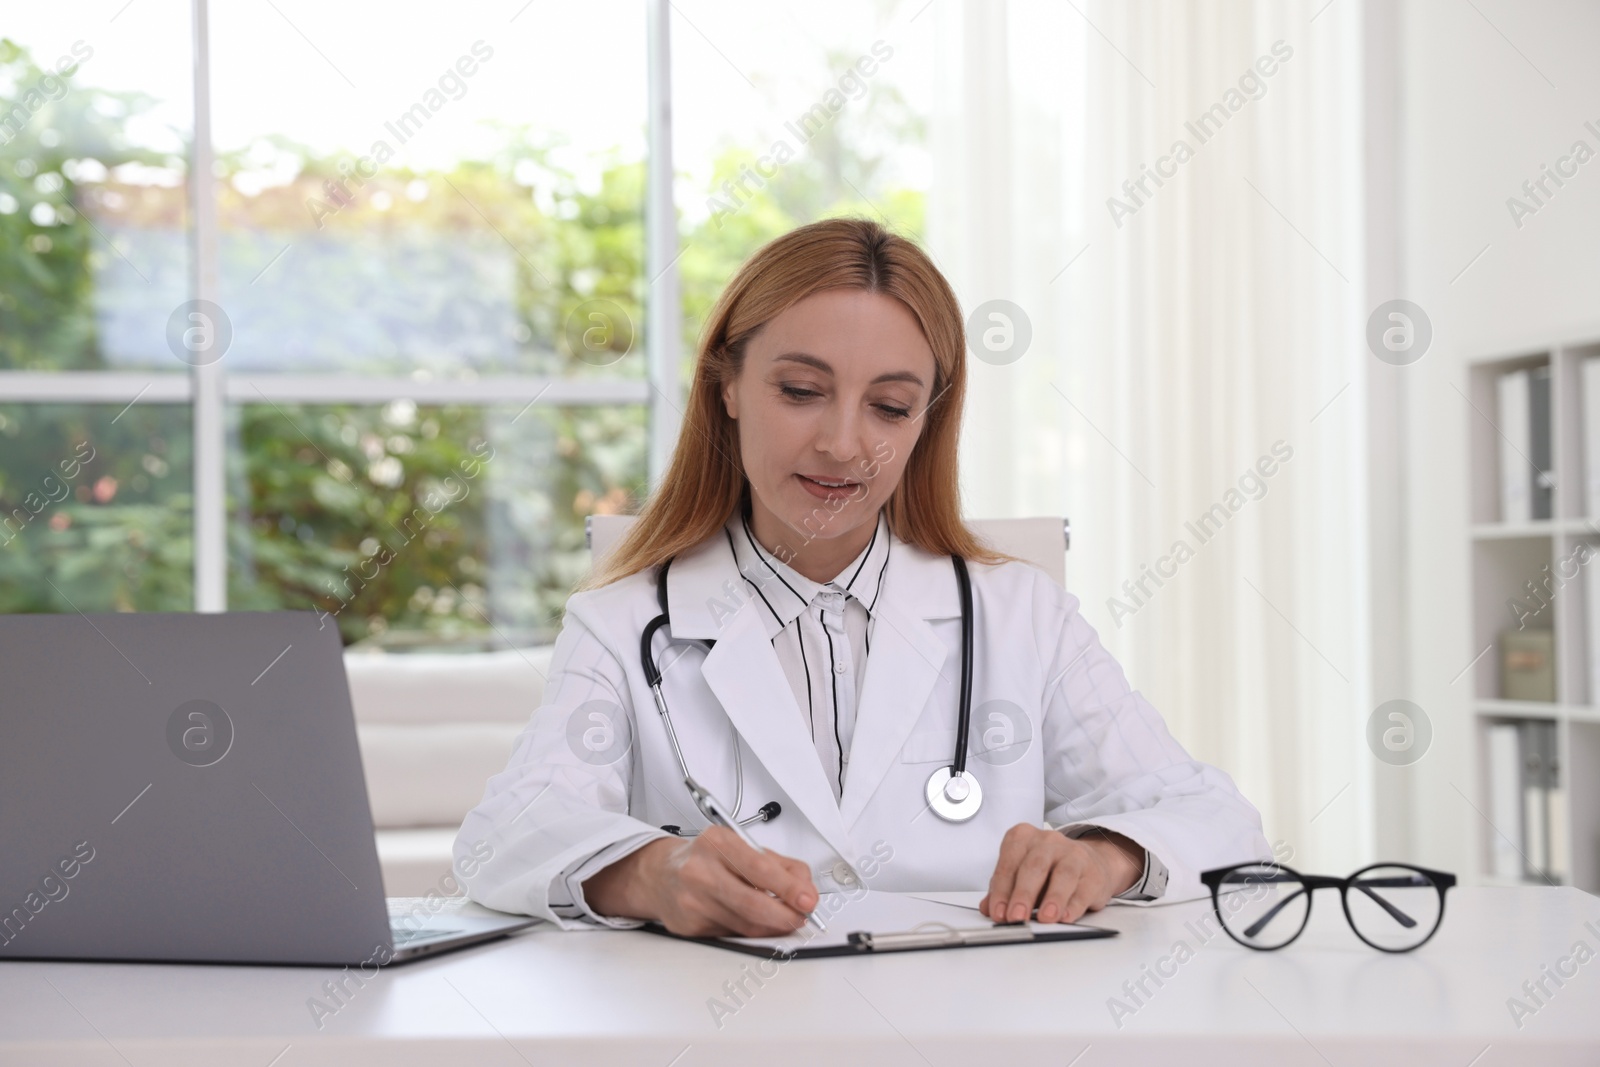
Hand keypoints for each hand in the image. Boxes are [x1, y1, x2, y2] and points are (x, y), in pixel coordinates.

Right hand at [581, 827, 818, 937]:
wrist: (660, 874)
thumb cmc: (705, 858)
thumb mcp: (740, 846)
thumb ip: (778, 864)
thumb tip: (806, 888)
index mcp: (716, 843)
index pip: (759, 868)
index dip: (788, 888)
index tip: (808, 899)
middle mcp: (700, 871)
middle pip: (752, 903)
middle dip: (785, 916)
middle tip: (801, 917)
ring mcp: (692, 902)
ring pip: (745, 925)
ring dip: (772, 926)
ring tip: (782, 918)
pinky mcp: (690, 927)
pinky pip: (732, 935)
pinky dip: (750, 931)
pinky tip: (750, 920)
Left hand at [980, 824, 1142, 923]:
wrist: (1089, 863)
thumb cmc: (1048, 869)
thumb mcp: (1020, 875)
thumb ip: (1003, 890)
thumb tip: (987, 908)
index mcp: (1023, 838)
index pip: (1009, 864)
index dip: (1001, 890)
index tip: (998, 912)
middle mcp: (1048, 841)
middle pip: (1034, 867)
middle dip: (1023, 894)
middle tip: (1016, 917)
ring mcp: (1073, 855)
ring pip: (1063, 875)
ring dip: (1053, 898)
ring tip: (1045, 918)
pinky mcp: (1094, 874)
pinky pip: (1083, 889)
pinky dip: (1074, 905)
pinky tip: (1066, 916)